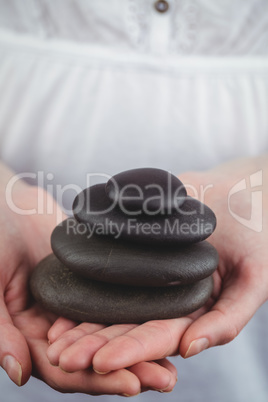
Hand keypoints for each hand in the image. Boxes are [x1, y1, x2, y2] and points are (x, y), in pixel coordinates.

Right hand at [0, 162, 176, 394]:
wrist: (9, 207)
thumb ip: (1, 332)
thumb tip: (19, 374)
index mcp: (29, 337)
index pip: (64, 370)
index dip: (95, 380)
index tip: (132, 385)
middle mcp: (55, 328)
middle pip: (95, 359)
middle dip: (130, 371)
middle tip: (167, 380)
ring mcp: (75, 307)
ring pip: (109, 334)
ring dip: (140, 349)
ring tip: (174, 362)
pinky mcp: (90, 286)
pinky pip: (114, 303)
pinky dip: (136, 315)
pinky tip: (163, 320)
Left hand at [47, 155, 267, 373]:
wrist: (241, 192)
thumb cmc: (257, 237)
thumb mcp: (255, 280)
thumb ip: (229, 318)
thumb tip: (190, 350)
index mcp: (192, 312)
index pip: (157, 337)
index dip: (129, 351)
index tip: (98, 363)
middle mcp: (166, 297)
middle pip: (126, 324)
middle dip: (93, 343)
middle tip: (59, 356)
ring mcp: (149, 273)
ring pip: (112, 300)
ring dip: (82, 319)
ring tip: (52, 335)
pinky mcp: (137, 248)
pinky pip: (110, 264)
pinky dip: (86, 279)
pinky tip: (63, 288)